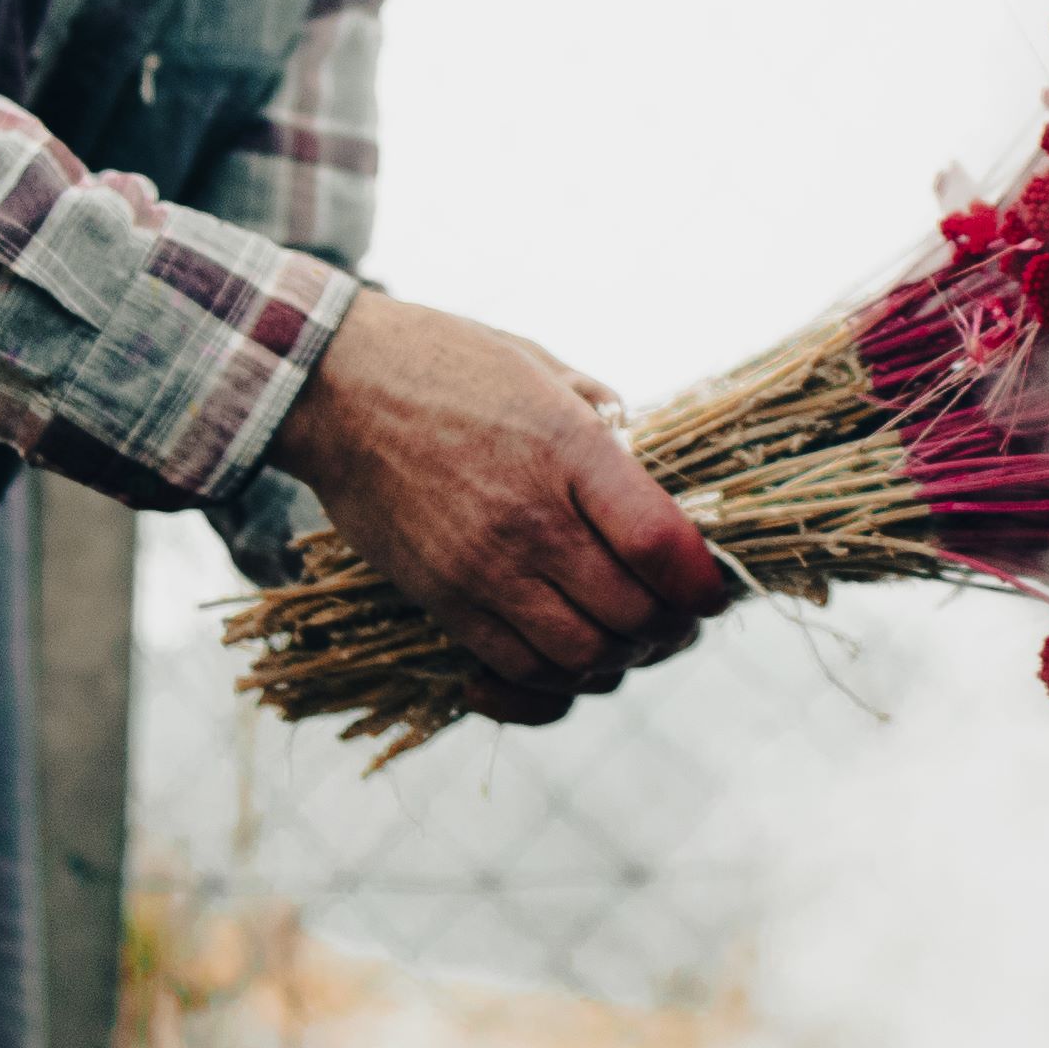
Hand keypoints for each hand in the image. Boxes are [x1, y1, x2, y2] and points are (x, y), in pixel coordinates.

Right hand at [270, 289, 729, 721]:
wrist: (334, 389)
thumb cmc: (446, 365)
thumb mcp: (542, 368)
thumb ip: (605, 421)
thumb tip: (651, 469)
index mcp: (568, 452)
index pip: (662, 548)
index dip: (703, 584)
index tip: (714, 590)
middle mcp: (530, 520)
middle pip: (633, 614)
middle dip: (672, 628)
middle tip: (679, 619)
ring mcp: (482, 568)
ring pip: (582, 657)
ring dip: (620, 660)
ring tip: (629, 641)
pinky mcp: (442, 599)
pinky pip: (515, 669)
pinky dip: (555, 682)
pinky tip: (568, 662)